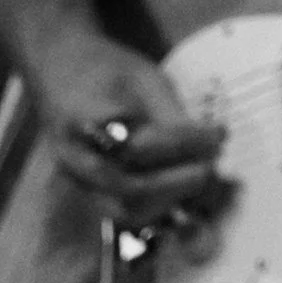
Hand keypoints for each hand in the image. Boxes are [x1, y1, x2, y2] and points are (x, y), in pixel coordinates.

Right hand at [25, 21, 227, 226]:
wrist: (62, 70)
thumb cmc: (108, 70)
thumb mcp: (144, 77)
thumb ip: (170, 114)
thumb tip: (209, 147)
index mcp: (84, 119)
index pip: (139, 144)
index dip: (184, 144)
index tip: (218, 134)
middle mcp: (74, 157)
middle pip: (127, 187)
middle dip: (178, 181)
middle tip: (213, 164)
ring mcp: (76, 178)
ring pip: (123, 210)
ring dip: (169, 201)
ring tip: (201, 178)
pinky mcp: (87, 190)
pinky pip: (122, 212)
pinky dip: (156, 210)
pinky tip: (185, 194)